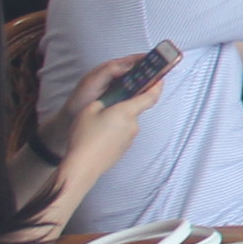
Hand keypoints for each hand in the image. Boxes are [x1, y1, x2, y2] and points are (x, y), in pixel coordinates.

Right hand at [58, 55, 164, 181]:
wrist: (83, 166)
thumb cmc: (85, 136)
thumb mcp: (89, 110)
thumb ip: (105, 101)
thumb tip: (111, 101)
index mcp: (127, 112)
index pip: (150, 96)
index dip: (156, 85)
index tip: (159, 78)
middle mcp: (133, 124)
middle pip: (134, 109)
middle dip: (124, 105)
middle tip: (107, 104)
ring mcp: (130, 138)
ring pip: (126, 122)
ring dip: (117, 119)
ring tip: (97, 122)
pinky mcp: (124, 148)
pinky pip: (122, 134)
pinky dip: (114, 131)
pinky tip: (98, 135)